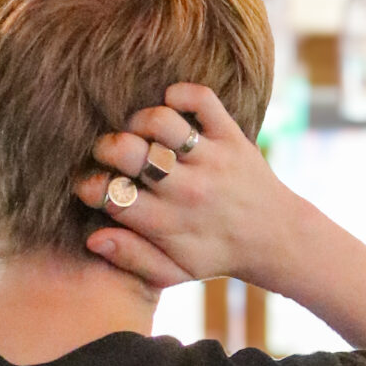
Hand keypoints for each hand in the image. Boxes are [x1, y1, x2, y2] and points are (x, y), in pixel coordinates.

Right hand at [75, 85, 315, 293]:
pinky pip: (202, 100)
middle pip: (129, 152)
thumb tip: (92, 238)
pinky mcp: (231, 136)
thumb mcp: (174, 272)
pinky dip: (181, 94)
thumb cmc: (216, 255)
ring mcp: (210, 159)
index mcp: (166, 223)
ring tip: (140, 132)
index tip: (92, 186)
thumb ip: (132, 257)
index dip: (90, 187)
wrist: (276, 238)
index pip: (112, 196)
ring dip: (140, 121)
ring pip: (161, 122)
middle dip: (106, 147)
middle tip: (110, 153)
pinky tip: (171, 106)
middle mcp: (187, 189)